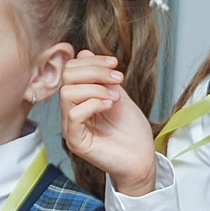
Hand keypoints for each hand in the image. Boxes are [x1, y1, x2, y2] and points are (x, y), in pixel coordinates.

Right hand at [59, 51, 159, 196]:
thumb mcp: (118, 94)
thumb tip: (84, 53)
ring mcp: (71, 128)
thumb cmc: (131, 131)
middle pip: (67, 78)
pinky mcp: (76, 141)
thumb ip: (101, 77)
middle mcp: (71, 112)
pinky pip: (74, 115)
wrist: (142, 157)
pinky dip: (93, 104)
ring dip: (95, 89)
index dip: (91, 62)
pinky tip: (110, 105)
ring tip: (115, 96)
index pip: (71, 70)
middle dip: (94, 72)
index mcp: (79, 100)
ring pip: (67, 94)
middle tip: (118, 78)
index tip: (115, 64)